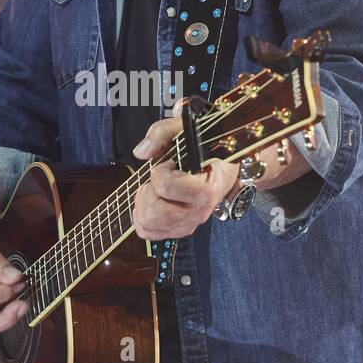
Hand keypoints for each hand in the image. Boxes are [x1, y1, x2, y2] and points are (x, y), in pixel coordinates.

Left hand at [131, 114, 237, 239]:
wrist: (222, 171)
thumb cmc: (204, 150)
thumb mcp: (187, 130)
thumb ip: (162, 133)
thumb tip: (141, 152)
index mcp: (205, 189)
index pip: (165, 187)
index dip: (159, 172)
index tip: (169, 164)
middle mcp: (198, 212)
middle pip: (151, 214)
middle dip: (146, 193)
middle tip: (158, 180)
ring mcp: (188, 224)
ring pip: (146, 226)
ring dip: (143, 205)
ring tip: (156, 190)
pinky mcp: (179, 231)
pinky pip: (147, 232)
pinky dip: (143, 217)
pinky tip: (154, 201)